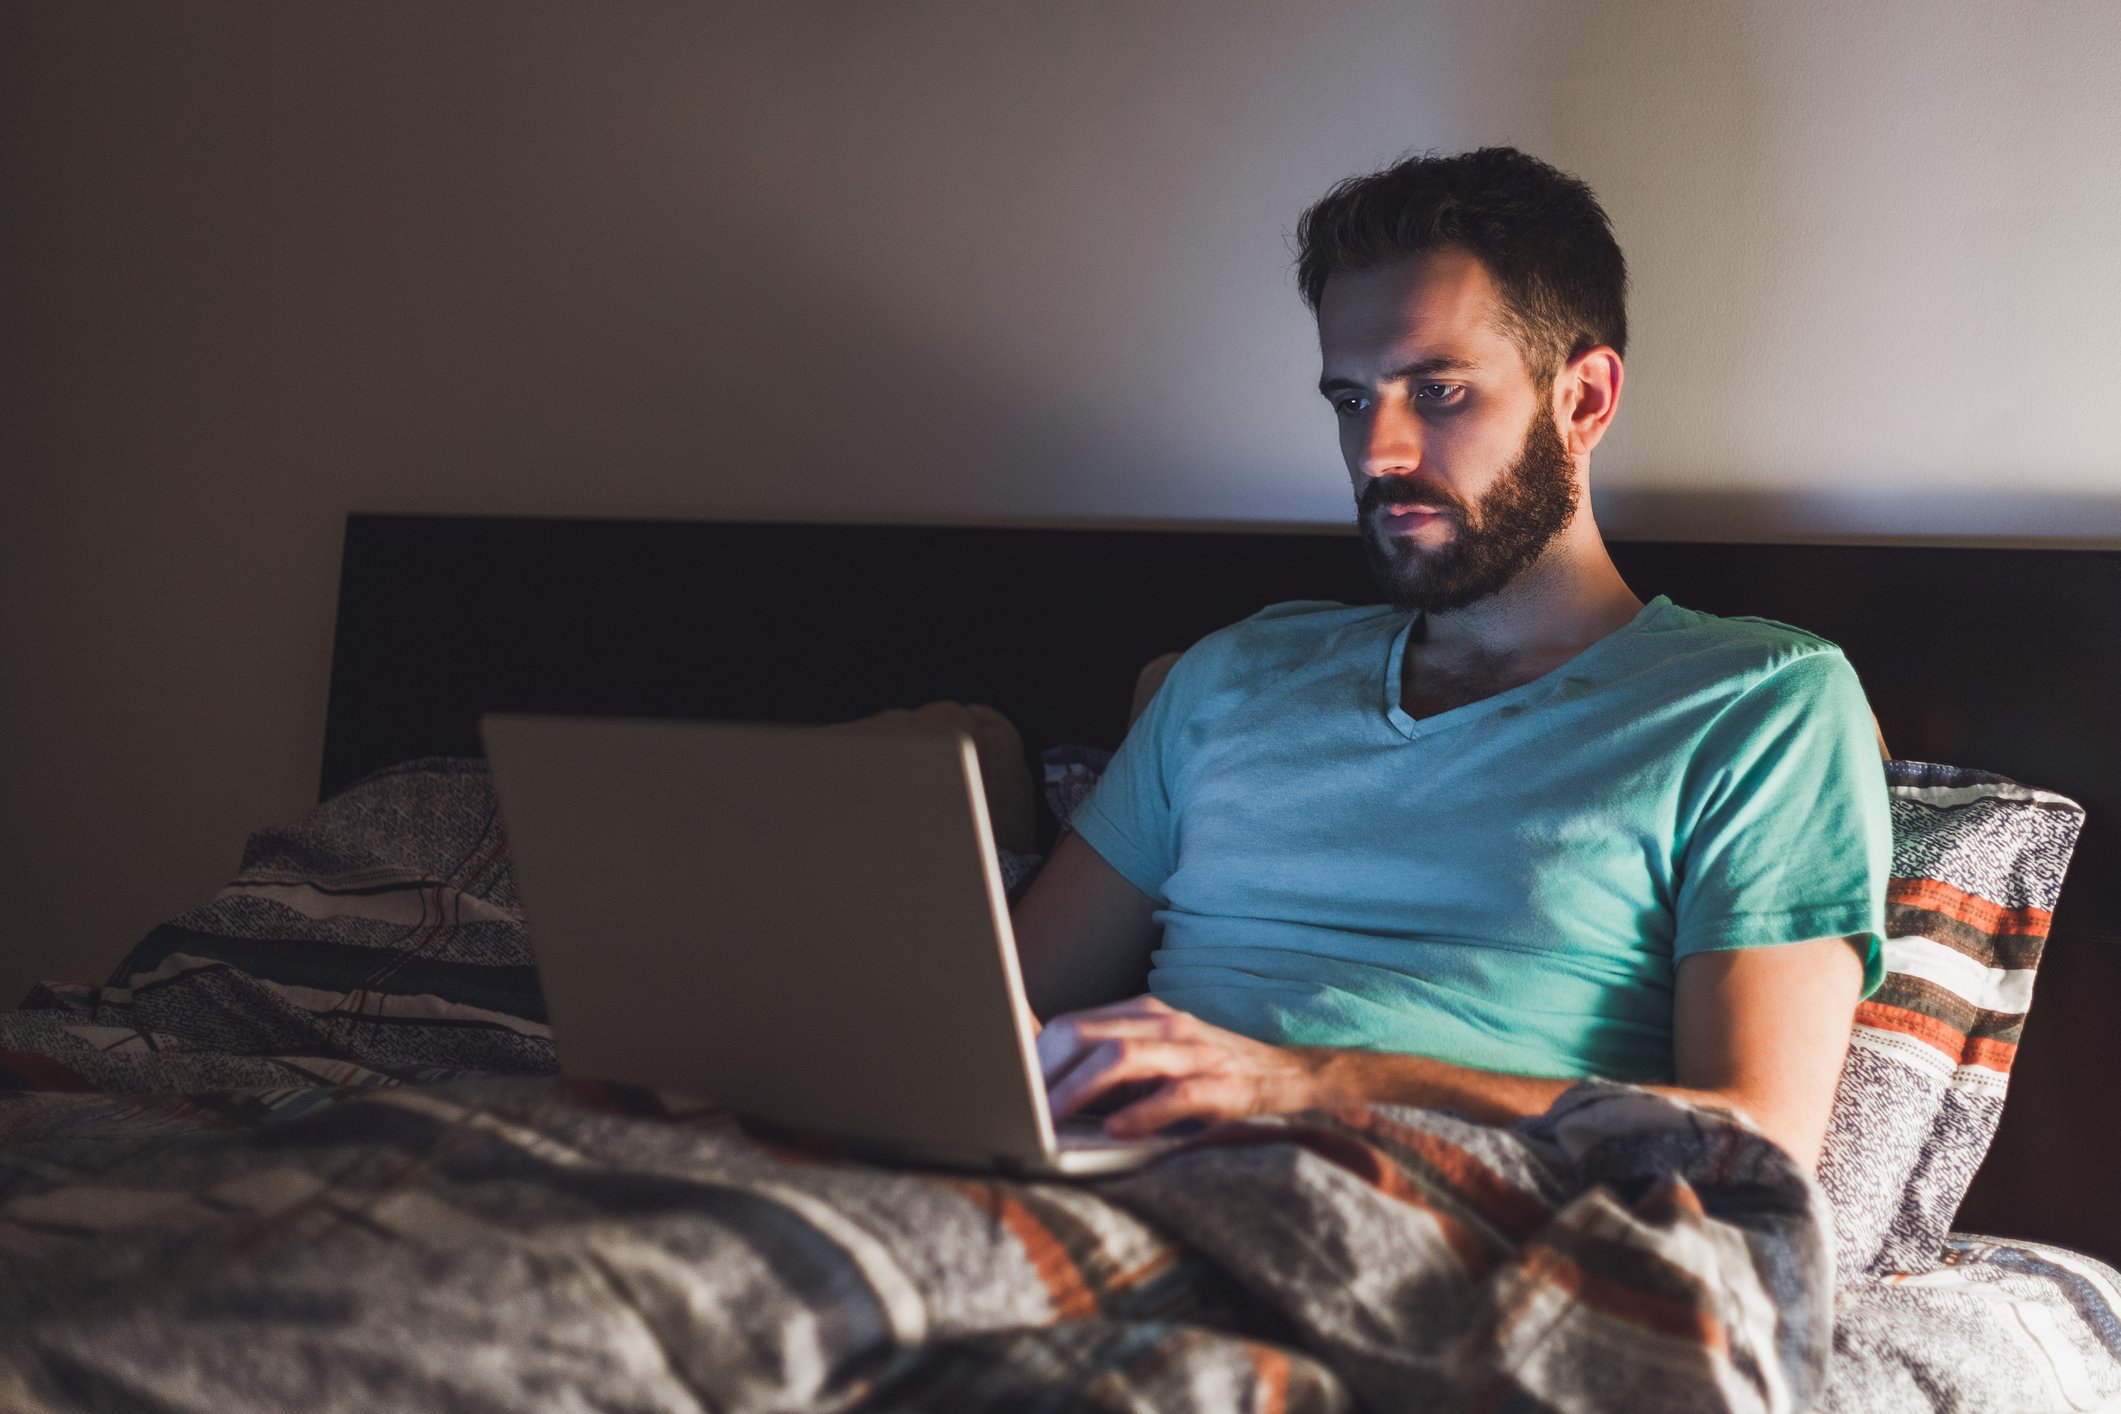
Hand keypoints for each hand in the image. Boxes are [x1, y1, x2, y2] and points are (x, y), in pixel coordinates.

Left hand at [1036, 995, 1326, 1137]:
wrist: (1288, 1074)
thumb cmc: (1208, 1071)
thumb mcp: (1154, 1056)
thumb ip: (1108, 1063)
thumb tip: (1042, 1084)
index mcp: (1142, 1014)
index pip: (1072, 1025)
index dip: (1033, 1057)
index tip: (1003, 1086)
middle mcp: (1163, 1023)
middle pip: (1085, 1035)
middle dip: (1044, 1074)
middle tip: (1017, 1111)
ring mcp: (1193, 1051)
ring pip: (1121, 1058)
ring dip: (1077, 1091)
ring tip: (1049, 1120)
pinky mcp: (1222, 1085)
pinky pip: (1175, 1094)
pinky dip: (1141, 1112)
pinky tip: (1114, 1131)